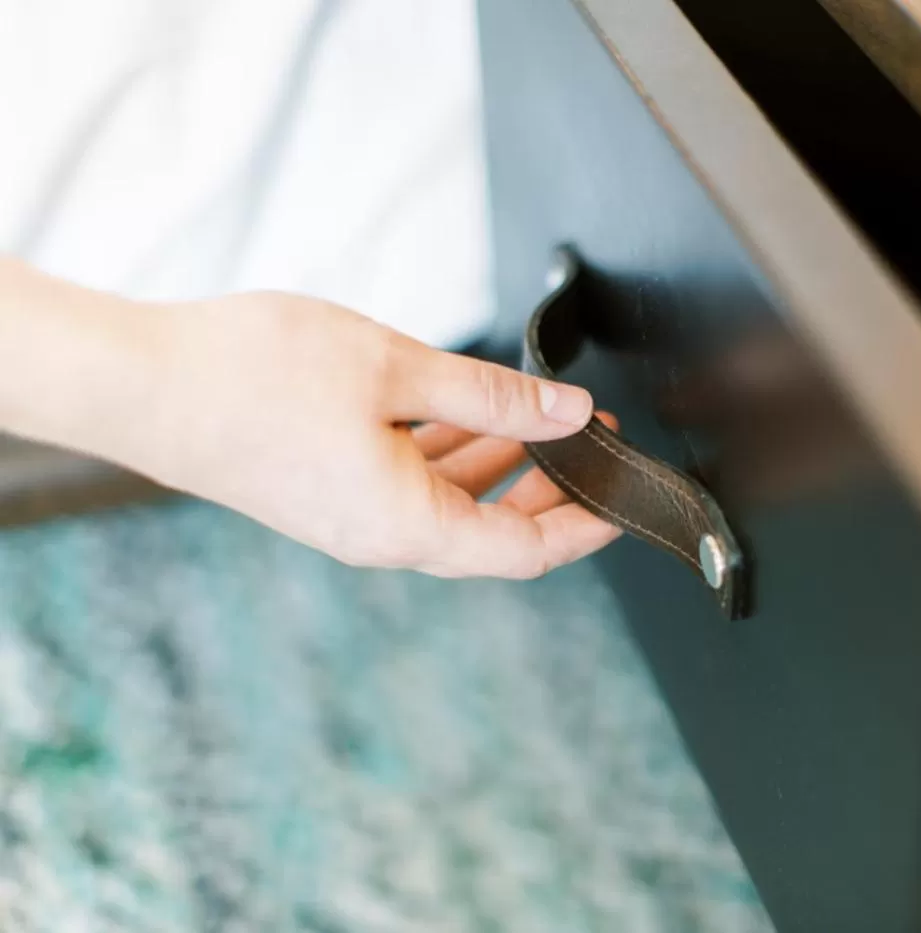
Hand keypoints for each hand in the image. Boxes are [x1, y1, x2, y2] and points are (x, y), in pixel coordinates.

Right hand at [115, 292, 622, 577]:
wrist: (143, 385)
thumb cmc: (255, 375)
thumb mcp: (396, 370)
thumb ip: (493, 395)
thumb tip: (571, 412)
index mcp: (408, 526)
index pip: (526, 550)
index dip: (586, 527)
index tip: (626, 497)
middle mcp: (383, 538)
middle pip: (495, 530)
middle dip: (553, 487)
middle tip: (594, 437)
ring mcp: (352, 518)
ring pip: (453, 502)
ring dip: (503, 462)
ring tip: (546, 416)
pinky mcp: (328, 492)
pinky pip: (413, 484)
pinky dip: (453, 451)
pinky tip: (472, 409)